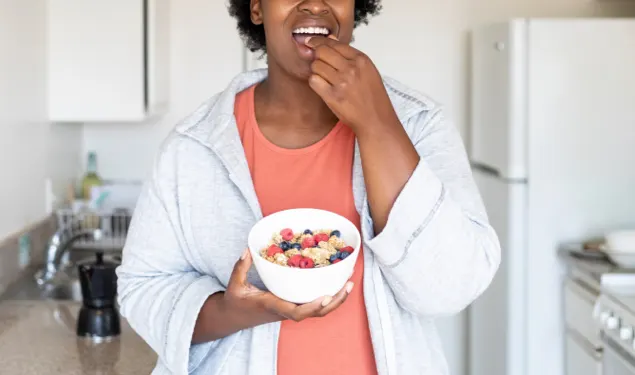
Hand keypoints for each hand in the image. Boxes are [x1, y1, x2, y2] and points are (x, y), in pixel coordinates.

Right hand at [223, 249, 353, 321]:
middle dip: (334, 302)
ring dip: (336, 300)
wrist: (233, 318)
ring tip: (349, 283)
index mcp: (273, 306)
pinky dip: (327, 297)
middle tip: (348, 284)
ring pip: (317, 311)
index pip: (295, 312)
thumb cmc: (235, 302)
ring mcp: (289, 309)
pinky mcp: (291, 306)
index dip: (312, 307)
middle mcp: (285, 310)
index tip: (326, 298)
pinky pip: (312, 304)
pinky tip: (337, 285)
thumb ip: (241, 267)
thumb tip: (248, 249)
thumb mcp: (234, 285)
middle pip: (315, 313)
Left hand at [305, 36, 400, 133]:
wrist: (376, 120)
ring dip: (317, 71)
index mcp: (361, 60)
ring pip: (316, 66)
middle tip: (320, 64)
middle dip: (317, 56)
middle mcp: (351, 68)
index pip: (333, 43)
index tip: (311, 42)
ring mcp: (342, 82)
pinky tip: (323, 87)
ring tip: (326, 79)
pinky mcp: (333, 96)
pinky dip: (315, 83)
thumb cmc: (372, 97)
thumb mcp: (368, 70)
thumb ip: (349, 55)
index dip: (319, 41)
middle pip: (322, 52)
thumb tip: (329, 38)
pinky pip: (314, 81)